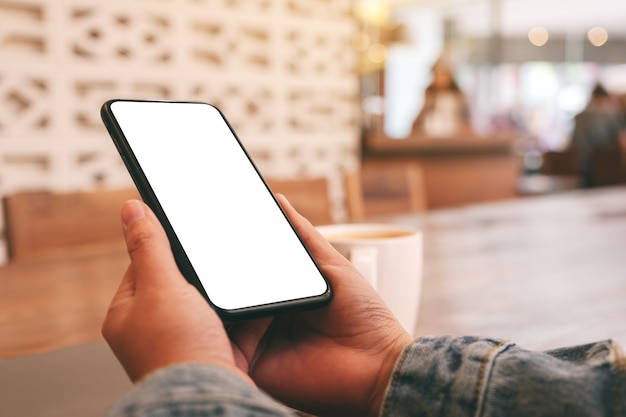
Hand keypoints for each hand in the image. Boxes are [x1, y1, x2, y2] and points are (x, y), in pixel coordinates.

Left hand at [101, 200, 248, 383]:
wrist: (212, 397)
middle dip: (202, 269)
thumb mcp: (160, 286)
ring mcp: (184, 341)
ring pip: (209, 302)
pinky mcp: (215, 352)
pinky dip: (245, 312)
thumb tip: (130, 208)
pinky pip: (232, 323)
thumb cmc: (176, 351)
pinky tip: (256, 300)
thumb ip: (149, 245)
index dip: (166, 244)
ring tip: (240, 273)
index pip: (143, 265)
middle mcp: (153, 329)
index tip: (186, 227)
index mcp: (128, 313)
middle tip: (219, 251)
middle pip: (179, 283)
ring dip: (225, 291)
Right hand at [229, 194, 411, 416]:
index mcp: (282, 295)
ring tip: (207, 278)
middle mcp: (264, 318)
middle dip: (217, 277)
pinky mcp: (253, 365)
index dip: (230, 257)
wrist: (379, 364)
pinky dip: (218, 331)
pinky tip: (218, 310)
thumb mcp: (333, 266)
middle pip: (231, 294)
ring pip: (223, 318)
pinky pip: (226, 347)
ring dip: (214, 301)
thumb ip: (304, 236)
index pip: (246, 273)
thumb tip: (279, 200)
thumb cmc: (366, 317)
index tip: (213, 232)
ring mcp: (256, 343)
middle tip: (199, 253)